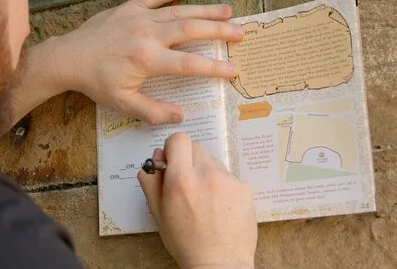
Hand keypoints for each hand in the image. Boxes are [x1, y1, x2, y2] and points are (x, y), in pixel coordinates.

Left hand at [50, 0, 243, 123]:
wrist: (69, 57)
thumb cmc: (96, 82)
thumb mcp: (122, 103)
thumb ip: (152, 111)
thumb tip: (180, 117)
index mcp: (147, 59)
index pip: (189, 63)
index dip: (214, 67)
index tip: (234, 70)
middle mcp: (147, 34)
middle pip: (190, 30)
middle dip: (218, 31)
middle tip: (241, 33)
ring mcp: (140, 17)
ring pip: (180, 11)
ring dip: (206, 11)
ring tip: (229, 11)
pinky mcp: (131, 7)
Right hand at [138, 134, 256, 268]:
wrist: (220, 263)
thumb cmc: (186, 242)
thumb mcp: (158, 214)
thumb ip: (152, 182)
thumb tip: (155, 159)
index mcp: (181, 180)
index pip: (179, 139)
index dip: (173, 148)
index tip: (172, 162)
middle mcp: (206, 174)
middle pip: (196, 148)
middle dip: (188, 160)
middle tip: (187, 183)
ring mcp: (228, 180)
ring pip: (213, 162)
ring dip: (206, 173)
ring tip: (205, 200)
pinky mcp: (244, 188)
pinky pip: (228, 176)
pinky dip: (222, 185)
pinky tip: (219, 206)